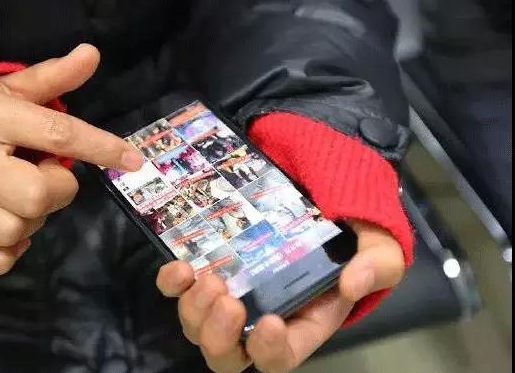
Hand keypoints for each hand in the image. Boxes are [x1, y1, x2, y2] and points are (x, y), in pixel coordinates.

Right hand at [0, 44, 142, 275]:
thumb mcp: (11, 88)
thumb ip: (53, 77)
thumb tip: (92, 54)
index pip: (56, 134)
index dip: (101, 148)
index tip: (133, 159)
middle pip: (37, 195)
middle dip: (58, 190)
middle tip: (46, 176)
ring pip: (15, 229)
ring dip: (33, 220)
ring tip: (20, 198)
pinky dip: (8, 252)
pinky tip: (6, 229)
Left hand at [156, 220, 404, 372]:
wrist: (322, 196)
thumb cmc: (353, 233)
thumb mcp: (379, 248)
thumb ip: (377, 265)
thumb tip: (352, 281)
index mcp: (301, 324)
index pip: (280, 357)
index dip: (269, 350)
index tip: (268, 322)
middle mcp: (259, 316)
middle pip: (226, 354)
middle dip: (219, 336)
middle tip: (228, 300)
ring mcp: (229, 294)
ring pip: (198, 326)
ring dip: (195, 310)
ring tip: (207, 279)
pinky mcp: (208, 269)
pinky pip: (180, 290)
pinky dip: (173, 284)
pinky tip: (180, 268)